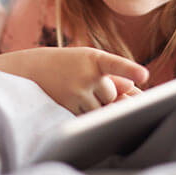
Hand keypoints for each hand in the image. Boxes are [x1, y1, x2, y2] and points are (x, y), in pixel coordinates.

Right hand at [0, 47, 148, 114]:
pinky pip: (88, 116)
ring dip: (93, 104)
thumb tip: (135, 89)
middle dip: (104, 94)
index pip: (115, 64)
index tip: (144, 74)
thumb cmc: (66, 63)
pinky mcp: (68, 107)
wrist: (31, 69)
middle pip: (112, 95)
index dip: (130, 70)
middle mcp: (85, 74)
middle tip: (82, 81)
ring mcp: (76, 92)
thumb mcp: (88, 61)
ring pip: (101, 108)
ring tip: (74, 89)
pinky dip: (83, 112)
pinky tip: (69, 98)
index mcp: (94, 57)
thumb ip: (113, 74)